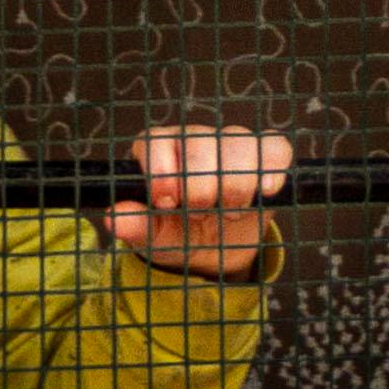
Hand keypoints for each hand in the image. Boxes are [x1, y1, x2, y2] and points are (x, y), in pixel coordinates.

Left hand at [102, 123, 292, 277]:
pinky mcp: (264, 156)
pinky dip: (272, 170)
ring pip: (240, 143)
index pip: (157, 142)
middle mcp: (194, 139)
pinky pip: (275, 148)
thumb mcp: (153, 237)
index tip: (169, 203)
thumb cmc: (176, 234)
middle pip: (202, 143)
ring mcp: (231, 144)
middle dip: (203, 187)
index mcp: (158, 151)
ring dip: (237, 184)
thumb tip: (113, 218)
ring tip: (230, 212)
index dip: (164, 172)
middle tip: (200, 213)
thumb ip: (136, 225)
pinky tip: (265, 192)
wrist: (214, 249)